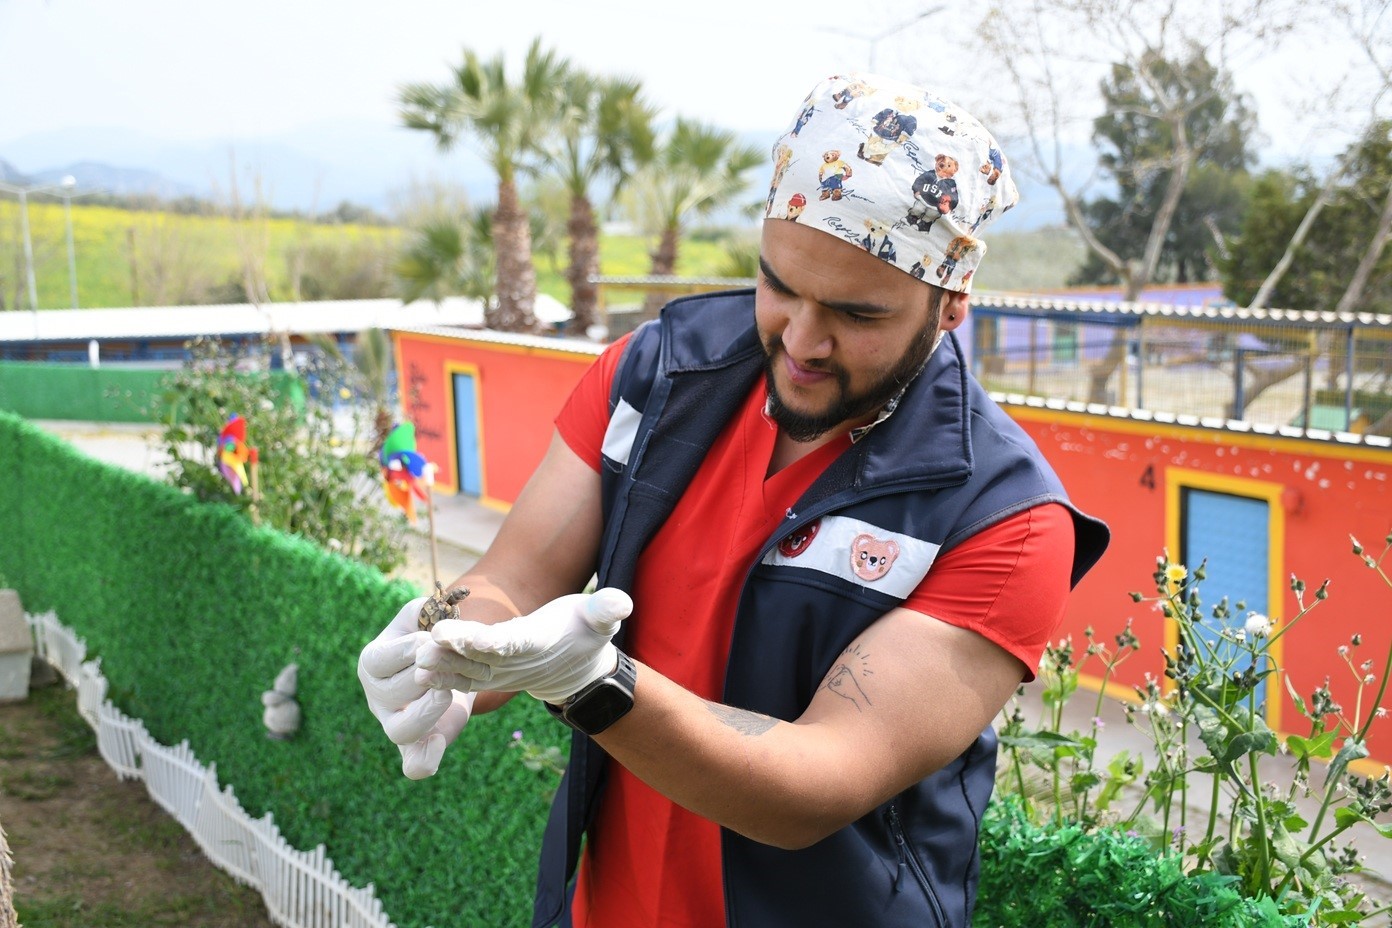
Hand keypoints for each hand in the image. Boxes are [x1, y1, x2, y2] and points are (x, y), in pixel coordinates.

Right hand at [358, 597, 475, 778]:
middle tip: (453, 666)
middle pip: (393, 693)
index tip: (433, 642)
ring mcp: (392, 723)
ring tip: (447, 694)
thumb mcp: (424, 617)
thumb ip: (422, 609)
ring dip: (426, 713)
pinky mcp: (415, 745)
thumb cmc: (430, 637)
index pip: (382, 659)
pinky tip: (438, 745)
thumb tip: (428, 610)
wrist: (449, 667)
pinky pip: (412, 764)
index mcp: (373, 662)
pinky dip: (424, 760)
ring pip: (400, 730)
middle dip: (429, 677)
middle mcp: (377, 696)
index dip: (411, 650)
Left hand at [416, 588, 631, 704]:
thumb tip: (621, 601)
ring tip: (416, 656)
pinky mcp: (489, 675)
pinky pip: (463, 678)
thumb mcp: (602, 618)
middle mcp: (516, 662)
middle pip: (481, 658)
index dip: (485, 640)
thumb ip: (607, 609)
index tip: (461, 635)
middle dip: (455, 653)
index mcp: (538, 643)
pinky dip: (443, 675)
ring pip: (467, 671)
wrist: (577, 670)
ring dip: (442, 666)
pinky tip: (418, 667)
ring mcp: (501, 672)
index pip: (509, 642)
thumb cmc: (588, 632)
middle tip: (427, 646)